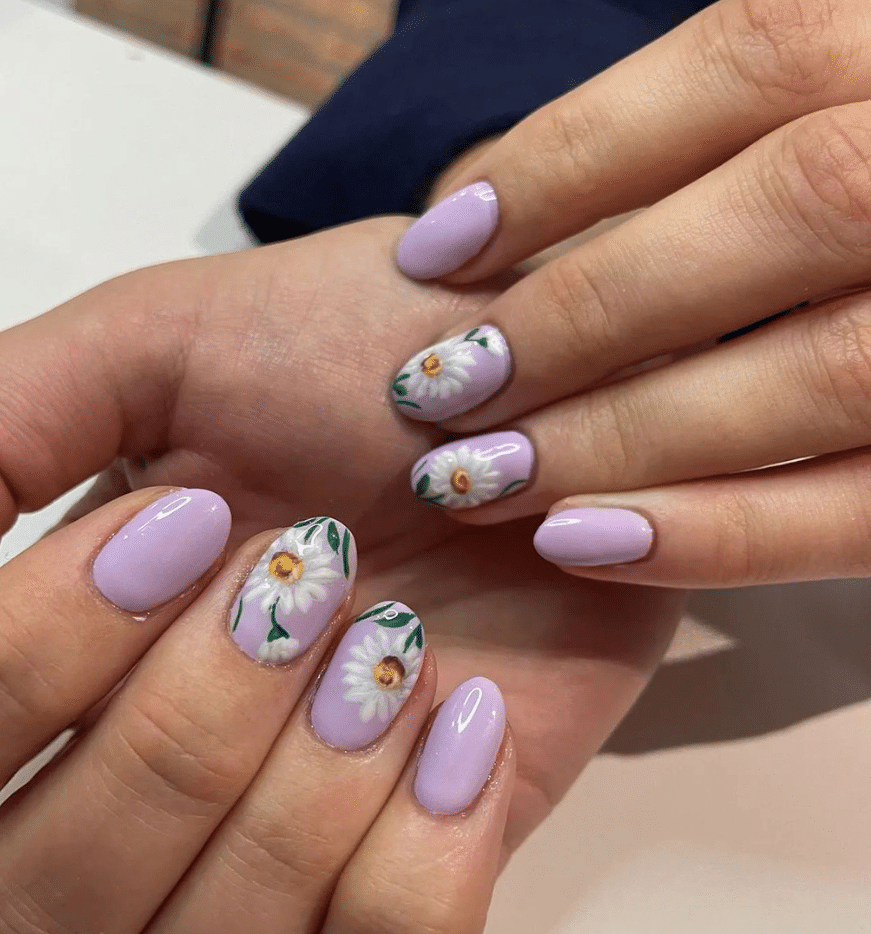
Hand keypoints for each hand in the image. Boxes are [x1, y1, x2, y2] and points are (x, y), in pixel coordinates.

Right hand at [0, 218, 681, 933]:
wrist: (546, 403)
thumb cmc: (355, 358)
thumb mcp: (151, 344)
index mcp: (50, 666)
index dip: (11, 666)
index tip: (180, 530)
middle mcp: (134, 792)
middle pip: (37, 907)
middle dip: (181, 733)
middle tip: (308, 577)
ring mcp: (276, 862)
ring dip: (301, 792)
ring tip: (392, 643)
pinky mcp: (410, 887)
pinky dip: (423, 854)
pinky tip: (464, 719)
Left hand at [389, 0, 870, 587]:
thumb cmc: (857, 205)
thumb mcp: (822, 127)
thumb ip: (695, 156)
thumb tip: (482, 209)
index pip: (748, 62)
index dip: (569, 157)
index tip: (433, 250)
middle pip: (788, 210)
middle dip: (586, 312)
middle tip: (433, 390)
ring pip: (825, 369)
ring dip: (625, 434)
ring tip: (482, 480)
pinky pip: (869, 512)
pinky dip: (721, 535)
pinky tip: (584, 543)